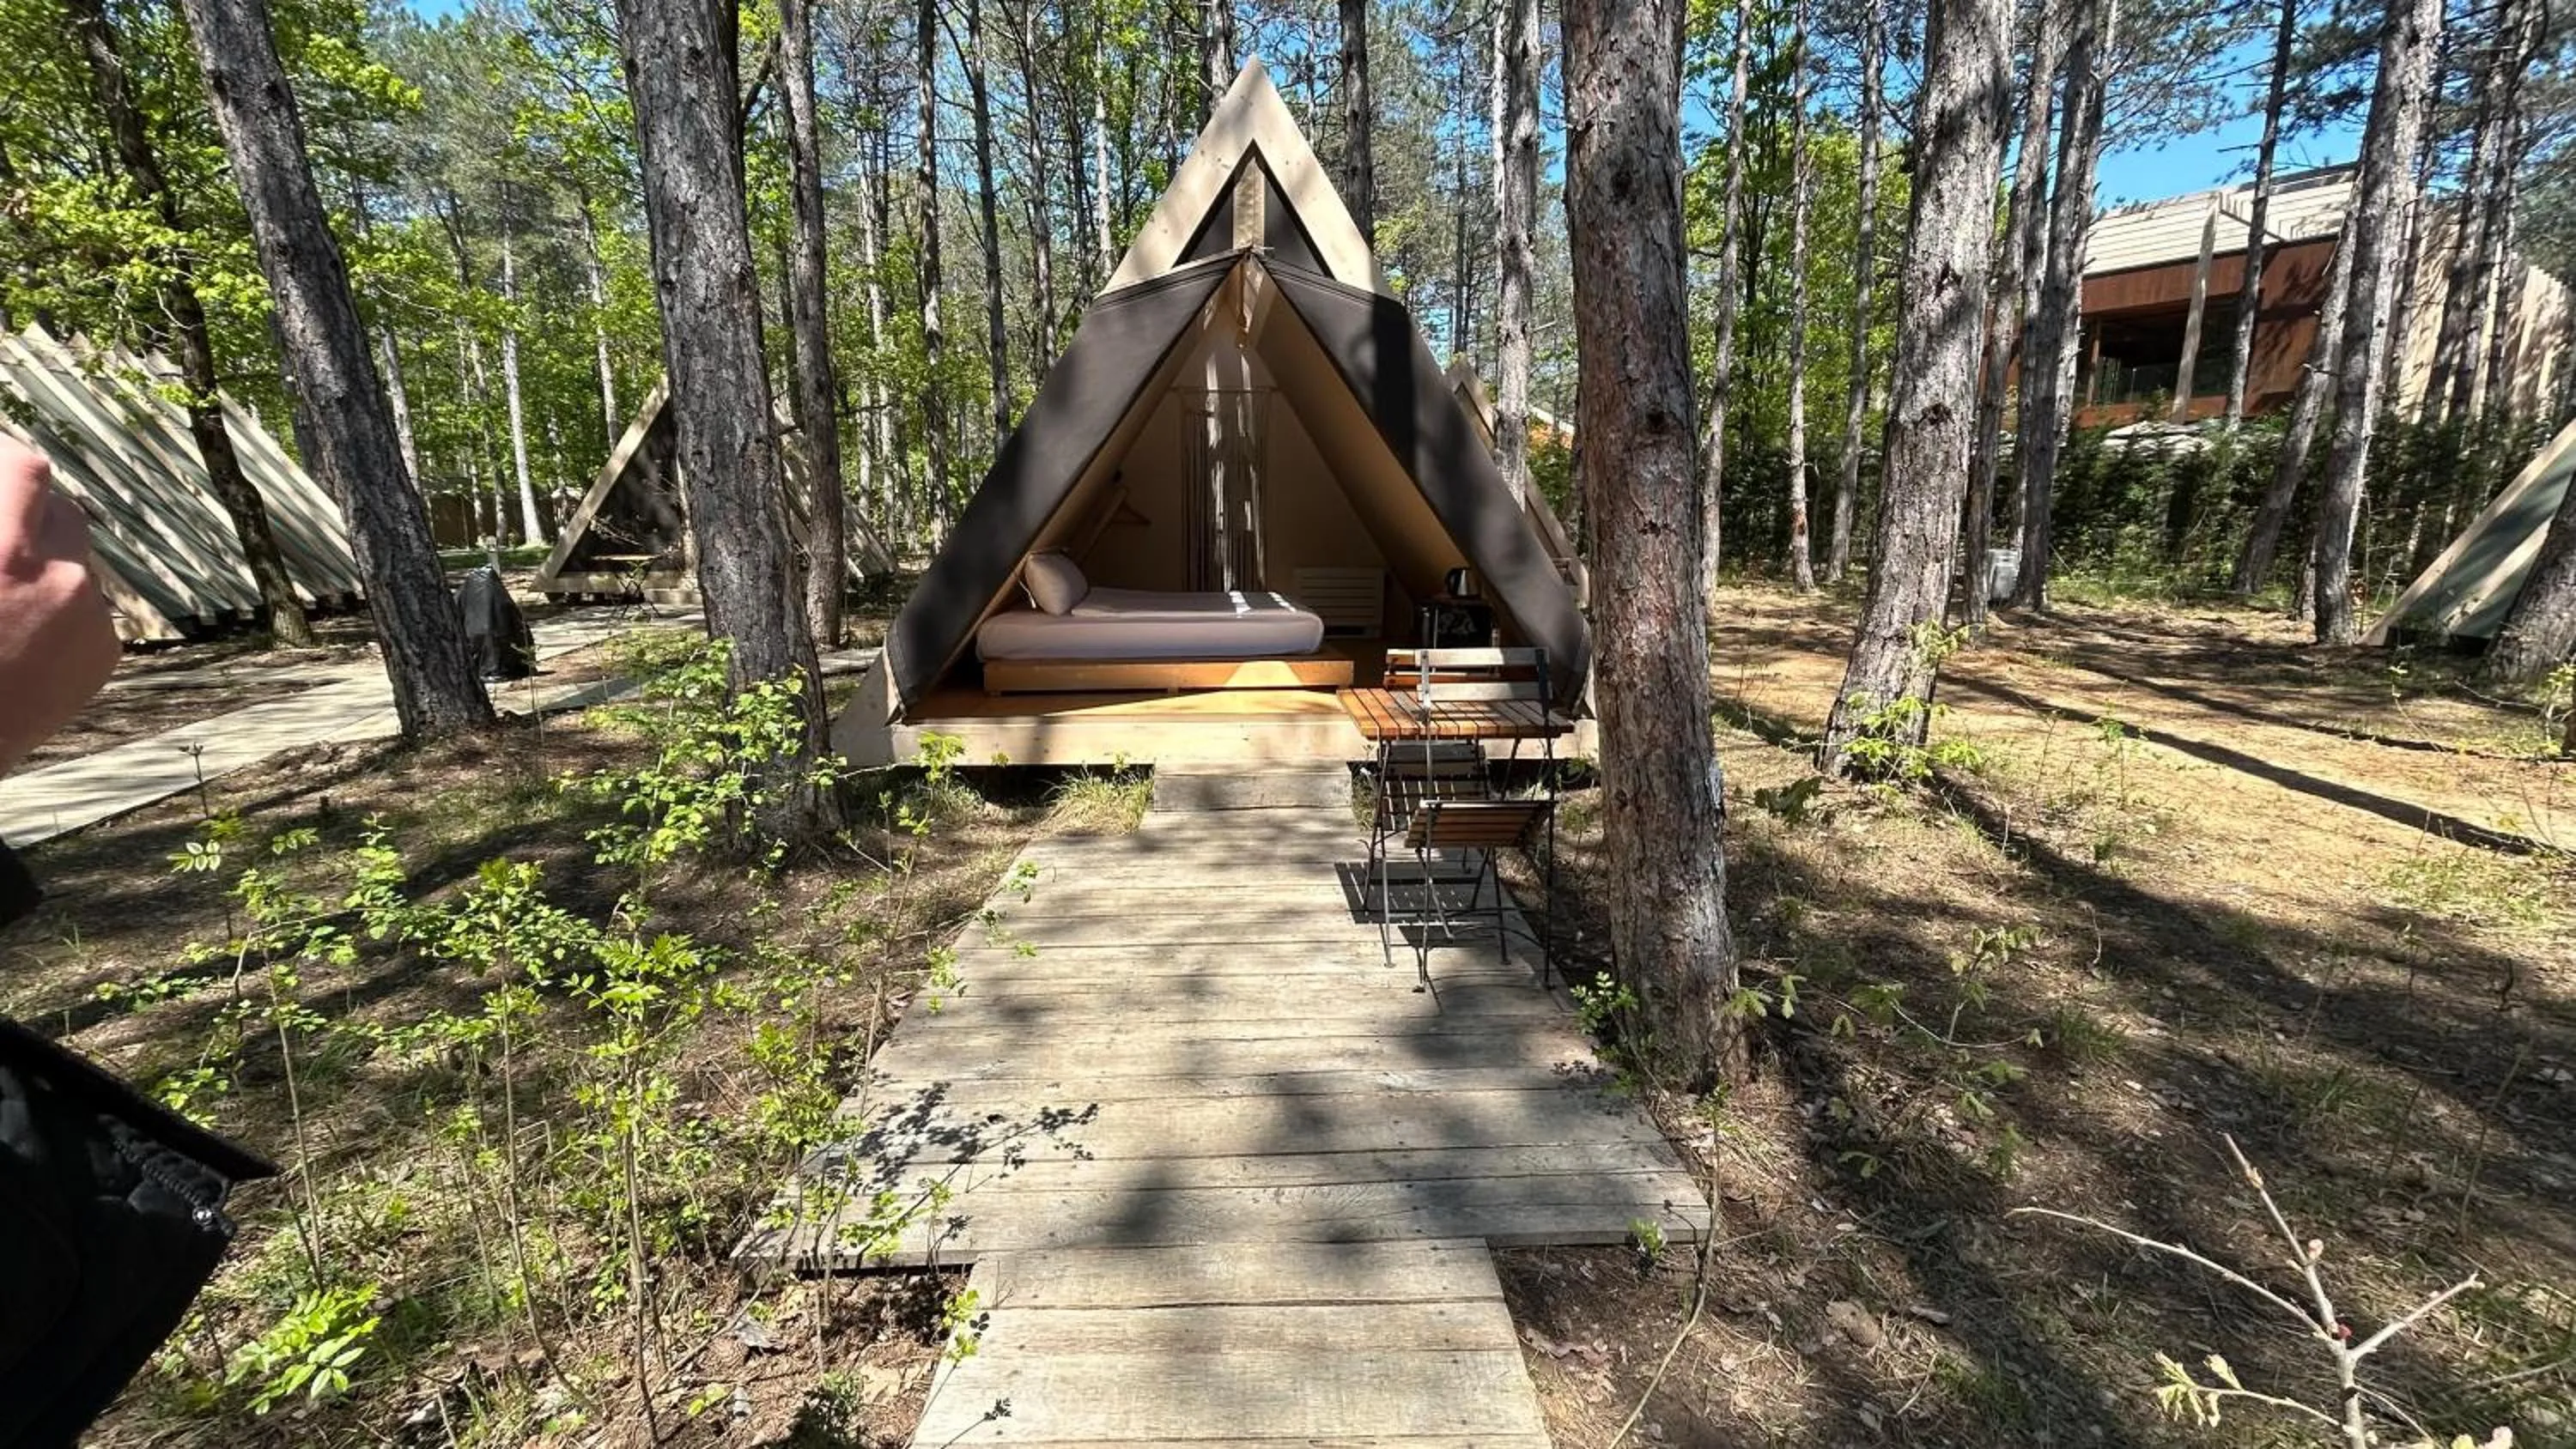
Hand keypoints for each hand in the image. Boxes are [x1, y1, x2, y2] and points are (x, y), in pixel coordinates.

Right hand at [0, 436, 118, 777]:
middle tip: (5, 529)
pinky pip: (88, 609)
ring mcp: (89, 618)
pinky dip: (61, 609)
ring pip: (77, 563)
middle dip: (33, 512)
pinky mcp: (104, 654)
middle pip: (62, 512)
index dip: (8, 456)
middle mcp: (59, 579)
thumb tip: (5, 513)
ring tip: (7, 597)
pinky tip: (23, 638)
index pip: (25, 470)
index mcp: (3, 556)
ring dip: (47, 564)